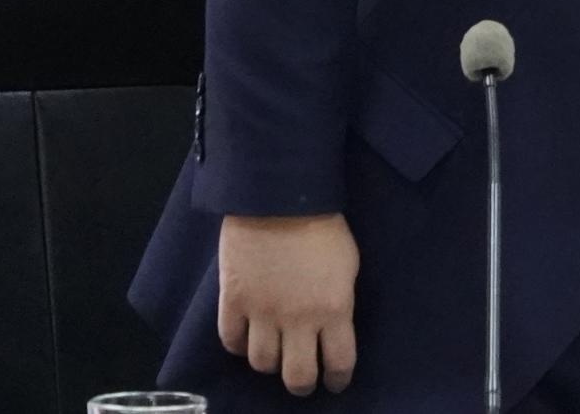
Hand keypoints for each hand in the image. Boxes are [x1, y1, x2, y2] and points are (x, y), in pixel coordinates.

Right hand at [217, 213, 358, 395]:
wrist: (279, 194)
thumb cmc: (322, 224)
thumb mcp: (347, 265)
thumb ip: (339, 300)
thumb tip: (332, 323)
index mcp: (334, 310)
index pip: (338, 363)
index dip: (336, 378)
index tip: (334, 380)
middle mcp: (298, 320)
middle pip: (297, 376)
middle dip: (302, 384)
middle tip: (302, 378)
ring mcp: (262, 313)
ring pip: (262, 363)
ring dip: (270, 363)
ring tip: (273, 354)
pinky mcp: (233, 300)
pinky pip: (231, 340)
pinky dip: (238, 345)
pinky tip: (246, 338)